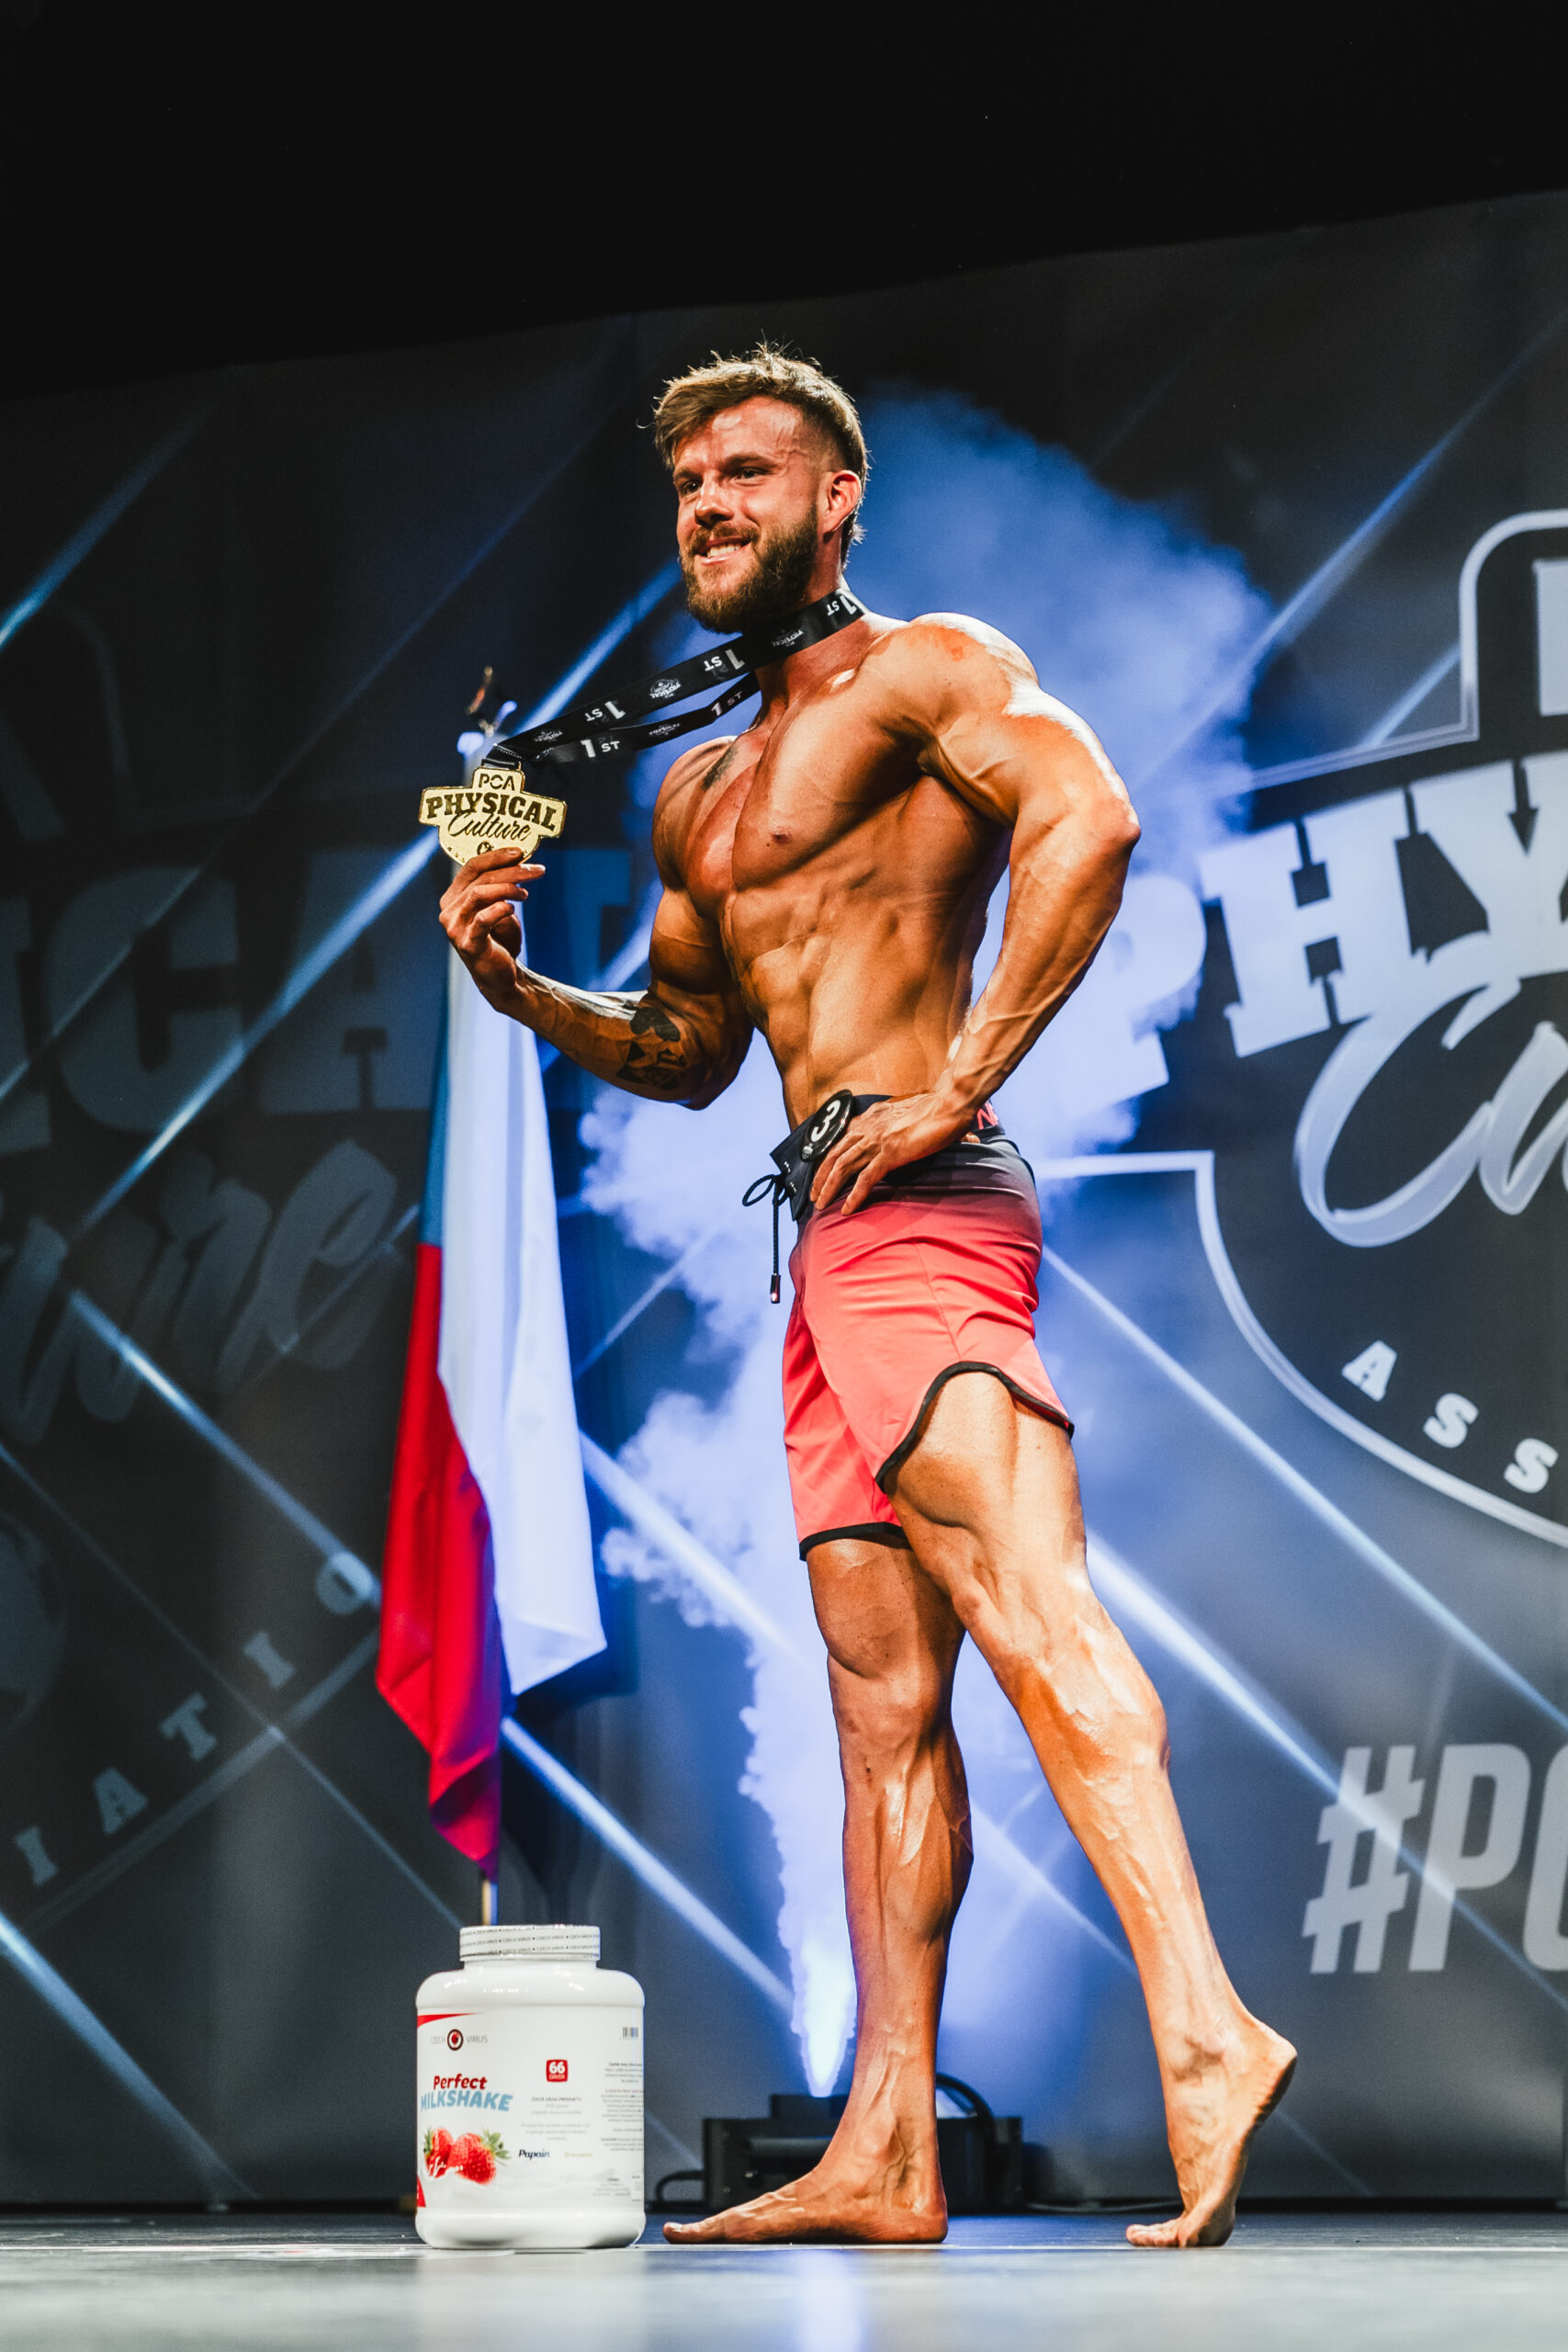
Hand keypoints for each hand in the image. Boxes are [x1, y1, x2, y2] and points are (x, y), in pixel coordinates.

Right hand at [439, 846, 543, 1002]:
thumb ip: (500, 886)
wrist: (500, 976)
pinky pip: (483, 919)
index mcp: (453, 897)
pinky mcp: (468, 944)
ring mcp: (455, 928)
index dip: (496, 856)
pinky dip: (500, 909)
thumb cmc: (499, 939)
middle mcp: (449, 910)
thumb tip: (519, 858)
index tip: (520, 851)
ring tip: (526, 893)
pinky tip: (513, 909)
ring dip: (508, 888)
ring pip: (480, 893)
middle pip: (481, 879)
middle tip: (536, 870)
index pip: (471, 867)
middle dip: (511, 871)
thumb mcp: (499, 906)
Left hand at [809, 1092, 971, 1215]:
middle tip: (814, 1195)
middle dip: (820, 1177)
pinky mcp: (891, 1153)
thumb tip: (905, 1138)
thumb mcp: (909, 1114)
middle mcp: (870, 1127)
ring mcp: (878, 1140)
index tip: (821, 1173)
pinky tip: (847, 1209)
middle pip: (835, 1154)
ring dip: (829, 1188)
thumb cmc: (937, 1109)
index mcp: (873, 1117)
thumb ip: (901, 1125)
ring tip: (821, 1204)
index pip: (841, 1139)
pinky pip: (866, 1179)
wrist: (951, 1104)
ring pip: (843, 1167)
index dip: (828, 1158)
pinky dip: (854, 1196)